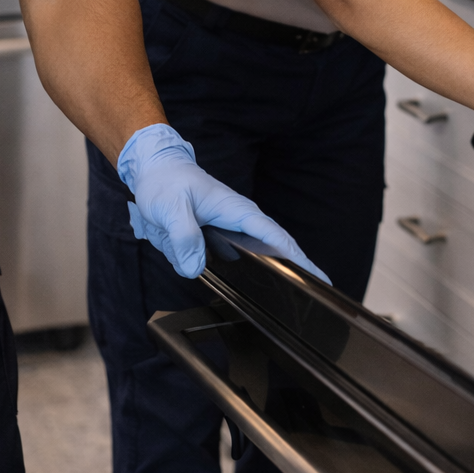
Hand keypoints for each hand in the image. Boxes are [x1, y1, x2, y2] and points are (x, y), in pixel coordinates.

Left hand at [117, 123, 329, 280]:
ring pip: (256, 259)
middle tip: (317, 296)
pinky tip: (256, 290)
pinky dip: (244, 275)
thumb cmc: (166, 182)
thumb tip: (194, 267)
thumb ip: (183, 236)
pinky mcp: (218, 243)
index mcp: (236, 210)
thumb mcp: (170, 208)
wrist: (155, 172)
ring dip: (274, 276)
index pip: (274, 235)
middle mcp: (239, 222)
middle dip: (298, 269)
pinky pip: (234, 262)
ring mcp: (231, 233)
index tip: (317, 277)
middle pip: (276, 248)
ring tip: (293, 300)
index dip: (296, 257)